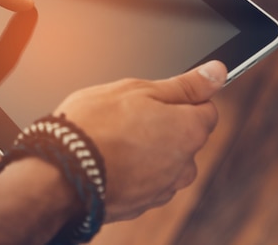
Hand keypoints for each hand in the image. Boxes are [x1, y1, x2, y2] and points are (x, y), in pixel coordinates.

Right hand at [54, 60, 225, 221]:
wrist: (60, 172)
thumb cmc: (95, 126)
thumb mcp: (139, 90)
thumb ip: (184, 84)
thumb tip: (217, 72)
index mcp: (189, 131)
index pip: (206, 110)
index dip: (182, 99)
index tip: (159, 97)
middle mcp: (184, 165)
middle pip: (185, 139)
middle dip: (164, 127)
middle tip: (128, 116)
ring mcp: (162, 190)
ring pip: (164, 162)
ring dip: (148, 152)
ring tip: (114, 140)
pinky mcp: (140, 206)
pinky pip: (144, 182)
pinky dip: (132, 172)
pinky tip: (107, 160)